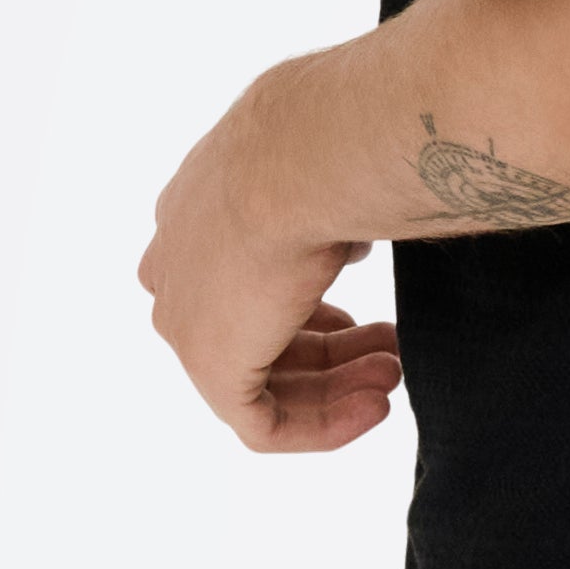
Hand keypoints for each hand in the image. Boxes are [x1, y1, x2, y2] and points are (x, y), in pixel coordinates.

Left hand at [142, 134, 402, 453]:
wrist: (306, 156)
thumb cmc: (324, 143)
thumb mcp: (322, 172)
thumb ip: (319, 215)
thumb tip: (346, 243)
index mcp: (193, 214)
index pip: (236, 282)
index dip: (304, 311)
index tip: (355, 320)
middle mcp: (178, 269)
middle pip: (255, 335)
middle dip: (328, 352)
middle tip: (389, 352)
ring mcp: (187, 321)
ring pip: (261, 380)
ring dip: (335, 388)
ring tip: (391, 378)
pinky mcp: (210, 369)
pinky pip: (263, 423)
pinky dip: (322, 425)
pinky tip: (374, 406)